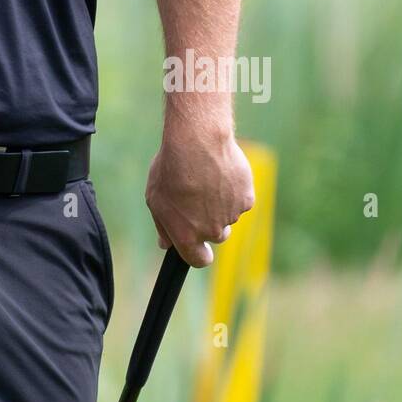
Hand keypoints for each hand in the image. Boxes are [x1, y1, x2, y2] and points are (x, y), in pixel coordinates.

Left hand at [145, 130, 254, 267]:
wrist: (197, 142)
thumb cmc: (171, 168)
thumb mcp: (155, 197)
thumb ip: (162, 225)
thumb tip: (166, 244)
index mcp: (187, 235)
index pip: (198, 260)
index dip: (199, 254)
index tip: (200, 248)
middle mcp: (212, 231)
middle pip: (216, 236)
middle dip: (210, 223)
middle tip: (199, 199)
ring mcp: (231, 216)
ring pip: (228, 216)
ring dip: (221, 204)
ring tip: (207, 178)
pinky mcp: (247, 199)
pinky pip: (240, 200)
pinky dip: (234, 190)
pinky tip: (221, 173)